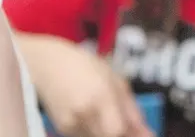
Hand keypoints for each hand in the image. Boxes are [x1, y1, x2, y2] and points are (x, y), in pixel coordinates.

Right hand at [17, 35, 152, 136]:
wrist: (46, 65)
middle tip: (128, 126)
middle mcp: (83, 112)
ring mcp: (70, 123)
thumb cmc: (83, 65)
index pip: (118, 131)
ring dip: (108, 131)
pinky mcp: (63, 130)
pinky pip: (86, 136)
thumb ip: (132, 108)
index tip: (141, 132)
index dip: (132, 135)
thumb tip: (148, 133)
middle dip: (122, 133)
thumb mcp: (114, 78)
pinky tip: (91, 114)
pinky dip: (95, 130)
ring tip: (106, 112)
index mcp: (99, 94)